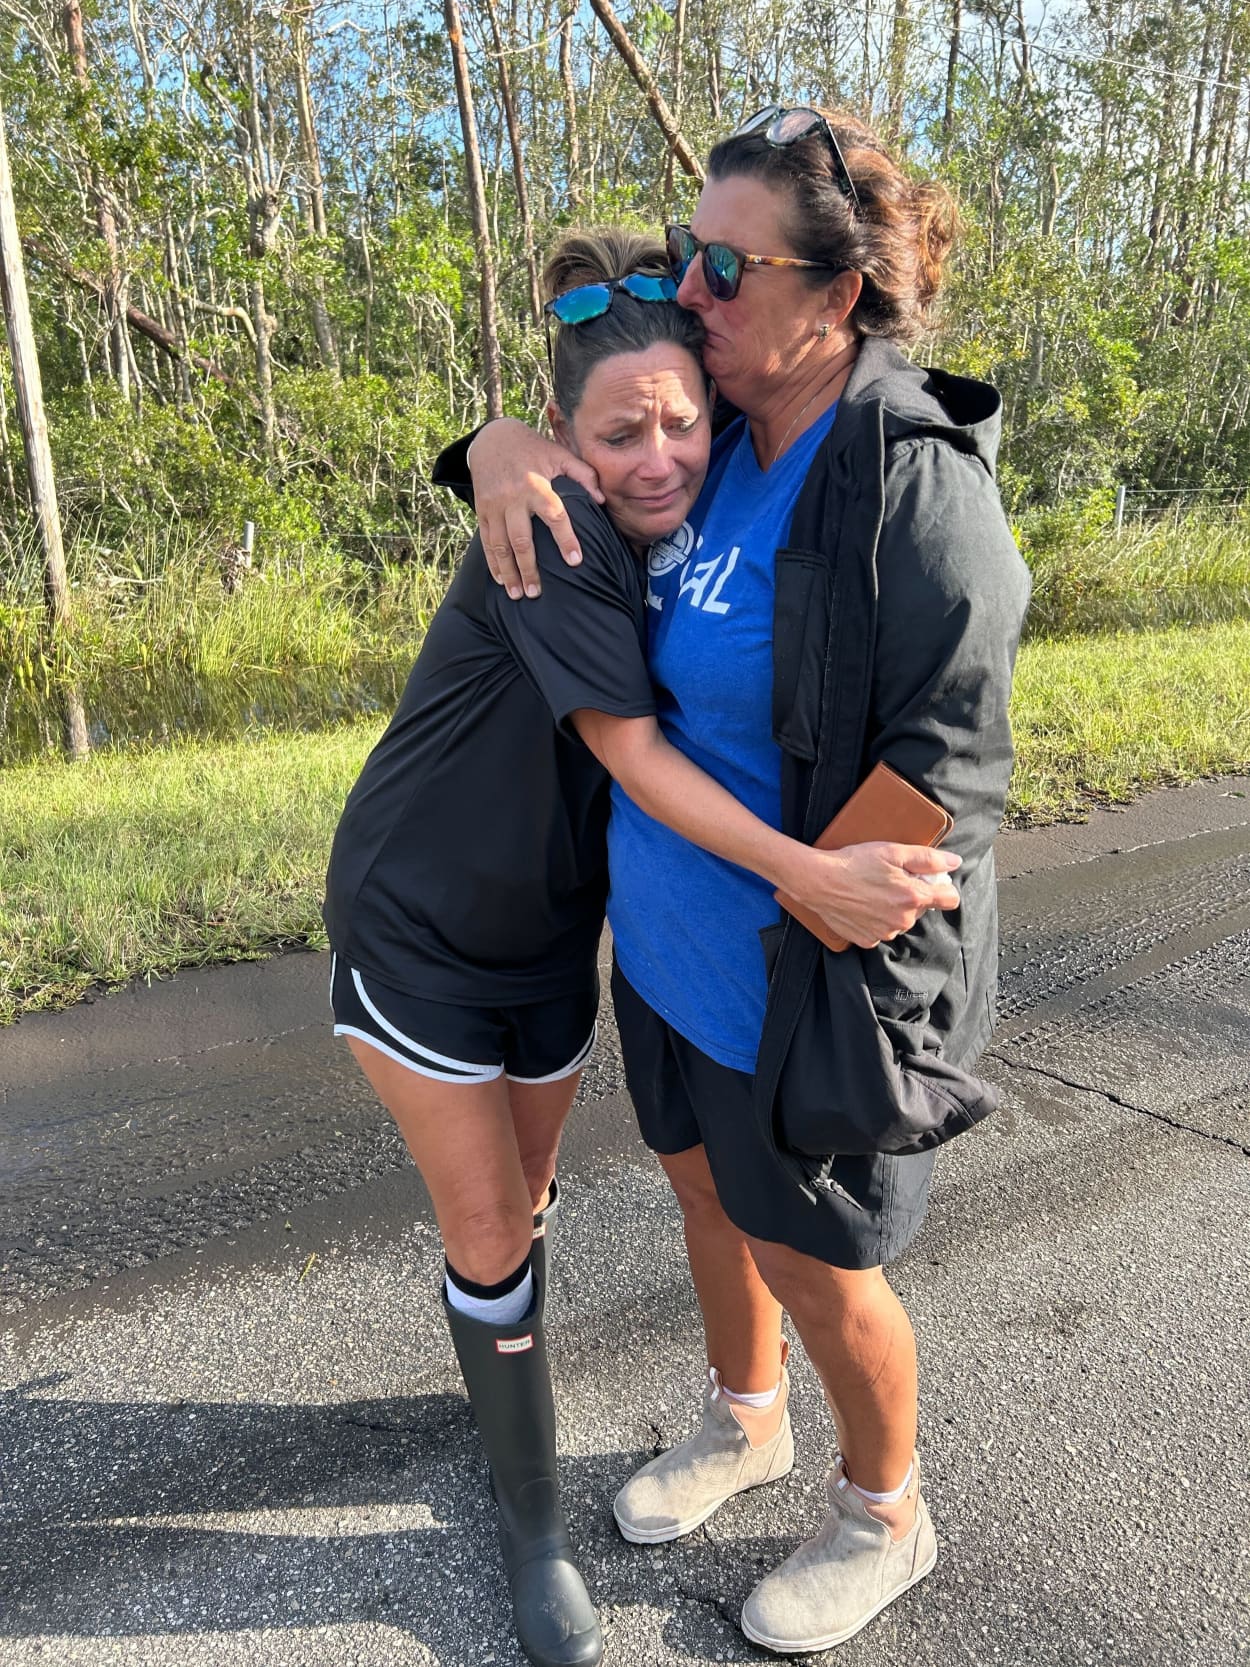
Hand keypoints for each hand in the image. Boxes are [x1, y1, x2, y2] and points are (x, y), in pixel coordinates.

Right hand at [467, 418, 603, 598]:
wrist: (493, 438)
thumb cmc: (534, 449)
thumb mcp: (560, 454)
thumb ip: (584, 475)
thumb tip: (602, 500)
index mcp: (536, 484)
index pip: (554, 515)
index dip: (566, 539)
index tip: (575, 561)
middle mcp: (513, 498)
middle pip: (521, 539)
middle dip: (528, 568)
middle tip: (537, 593)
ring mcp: (494, 506)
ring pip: (500, 545)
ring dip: (508, 572)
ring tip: (517, 594)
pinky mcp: (482, 510)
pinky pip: (485, 540)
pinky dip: (492, 562)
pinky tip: (500, 580)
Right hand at [780, 842, 961, 948]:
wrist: (819, 882)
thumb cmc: (855, 863)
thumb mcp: (893, 852)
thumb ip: (928, 858)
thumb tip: (954, 862)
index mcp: (913, 897)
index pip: (950, 899)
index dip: (943, 886)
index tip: (931, 879)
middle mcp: (903, 920)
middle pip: (921, 908)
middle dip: (912, 894)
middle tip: (890, 878)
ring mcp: (885, 932)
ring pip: (901, 920)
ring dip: (893, 907)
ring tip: (872, 890)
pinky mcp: (867, 940)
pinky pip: (881, 929)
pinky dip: (876, 918)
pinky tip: (862, 904)